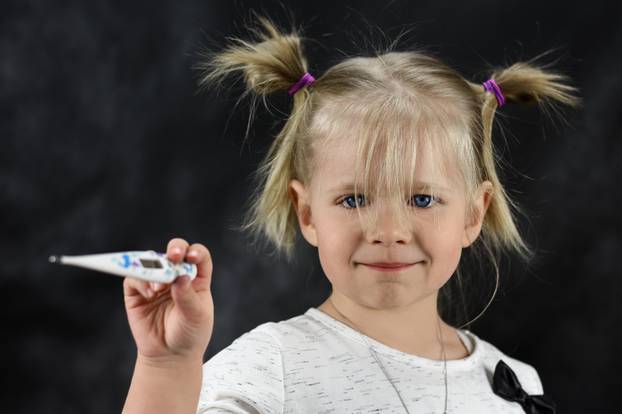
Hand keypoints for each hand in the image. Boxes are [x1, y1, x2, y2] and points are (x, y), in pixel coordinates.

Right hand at [123, 238, 213, 362]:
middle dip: (175, 248)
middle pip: (175, 251)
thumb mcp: (196, 316)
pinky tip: (150, 294)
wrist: (170, 355)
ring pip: (152, 262)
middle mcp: (176, 275)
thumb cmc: (189, 333)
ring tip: (160, 287)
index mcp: (196, 278)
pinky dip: (140, 281)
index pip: (198, 256)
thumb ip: (188, 296)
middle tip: (173, 255)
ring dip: (155, 268)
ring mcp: (156, 282)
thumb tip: (179, 277)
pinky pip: (134, 278)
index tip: (191, 257)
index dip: (195, 252)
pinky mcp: (137, 293)